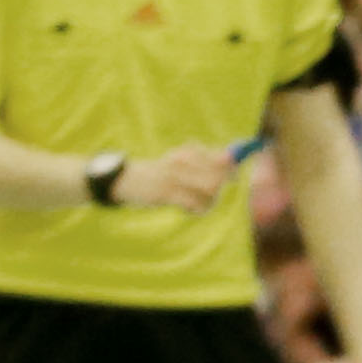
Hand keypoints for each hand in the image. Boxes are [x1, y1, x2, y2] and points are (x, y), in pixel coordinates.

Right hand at [118, 145, 236, 213]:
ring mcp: (176, 176)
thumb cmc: (159, 173)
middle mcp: (184, 161)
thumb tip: (230, 158)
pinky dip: (197, 209)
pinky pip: (195, 203)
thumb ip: (204, 159)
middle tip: (211, 195)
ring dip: (209, 201)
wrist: (127, 180)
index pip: (221, 157)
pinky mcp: (167, 192)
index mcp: (188, 152)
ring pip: (210, 189)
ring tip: (200, 204)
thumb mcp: (180, 162)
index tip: (234, 178)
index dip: (231, 168)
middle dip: (220, 186)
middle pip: (219, 174)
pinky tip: (189, 210)